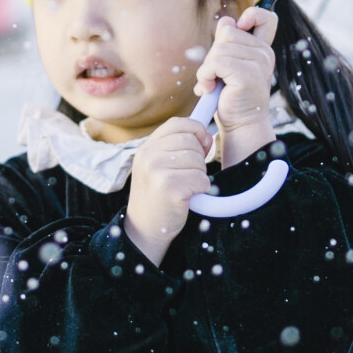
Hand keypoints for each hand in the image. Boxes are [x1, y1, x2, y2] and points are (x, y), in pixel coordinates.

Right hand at [124, 116, 211, 264]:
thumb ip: (180, 148)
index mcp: (146, 148)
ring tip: (186, 188)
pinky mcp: (169, 187)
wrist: (144, 229)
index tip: (201, 145)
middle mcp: (148, 156)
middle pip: (191, 141)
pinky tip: (188, 197)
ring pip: (198, 161)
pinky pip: (201, 179)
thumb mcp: (160, 166)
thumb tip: (207, 136)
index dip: (195, 130)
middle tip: (188, 176)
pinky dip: (201, 189)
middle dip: (198, 159)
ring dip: (200, 176)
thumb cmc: (158, 197)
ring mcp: (156, 171)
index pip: (178, 123)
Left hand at [193, 6, 276, 164]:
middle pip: (227, 32)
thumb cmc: (231, 97)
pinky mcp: (247, 75)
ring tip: (210, 84)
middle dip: (213, 54)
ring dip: (207, 68)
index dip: (251, 16)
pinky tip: (209, 89)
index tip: (239, 31)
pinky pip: (216, 63)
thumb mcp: (227, 66)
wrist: (239, 125)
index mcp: (262, 49)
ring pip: (219, 48)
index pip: (265, 17)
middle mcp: (264, 53)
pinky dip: (205, 76)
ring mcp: (258, 63)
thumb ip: (228, 44)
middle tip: (214, 75)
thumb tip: (225, 22)